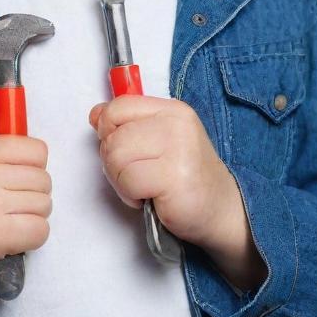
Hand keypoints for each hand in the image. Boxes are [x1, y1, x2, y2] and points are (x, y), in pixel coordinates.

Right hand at [0, 134, 52, 275]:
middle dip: (36, 192)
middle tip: (14, 200)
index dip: (35, 165)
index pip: (36, 150)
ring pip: (45, 205)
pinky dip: (35, 233)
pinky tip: (16, 233)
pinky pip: (41, 230)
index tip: (21, 175)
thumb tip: (43, 156)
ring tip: (13, 216)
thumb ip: (7, 152)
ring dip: (35, 214)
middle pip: (43, 179)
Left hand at [87, 96, 259, 280]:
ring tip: (143, 186)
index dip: (109, 129)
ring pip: (116, 157)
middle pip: (113, 135)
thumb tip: (95, 114)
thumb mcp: (157, 141)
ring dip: (120, 180)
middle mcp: (176, 124)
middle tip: (135, 175)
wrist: (220, 210)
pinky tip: (149, 198)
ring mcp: (178, 149)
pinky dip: (130, 195)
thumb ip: (127, 124)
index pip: (119, 106)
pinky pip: (128, 181)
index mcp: (171, 109)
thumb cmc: (185, 177)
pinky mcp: (175, 178)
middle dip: (113, 161)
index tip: (123, 149)